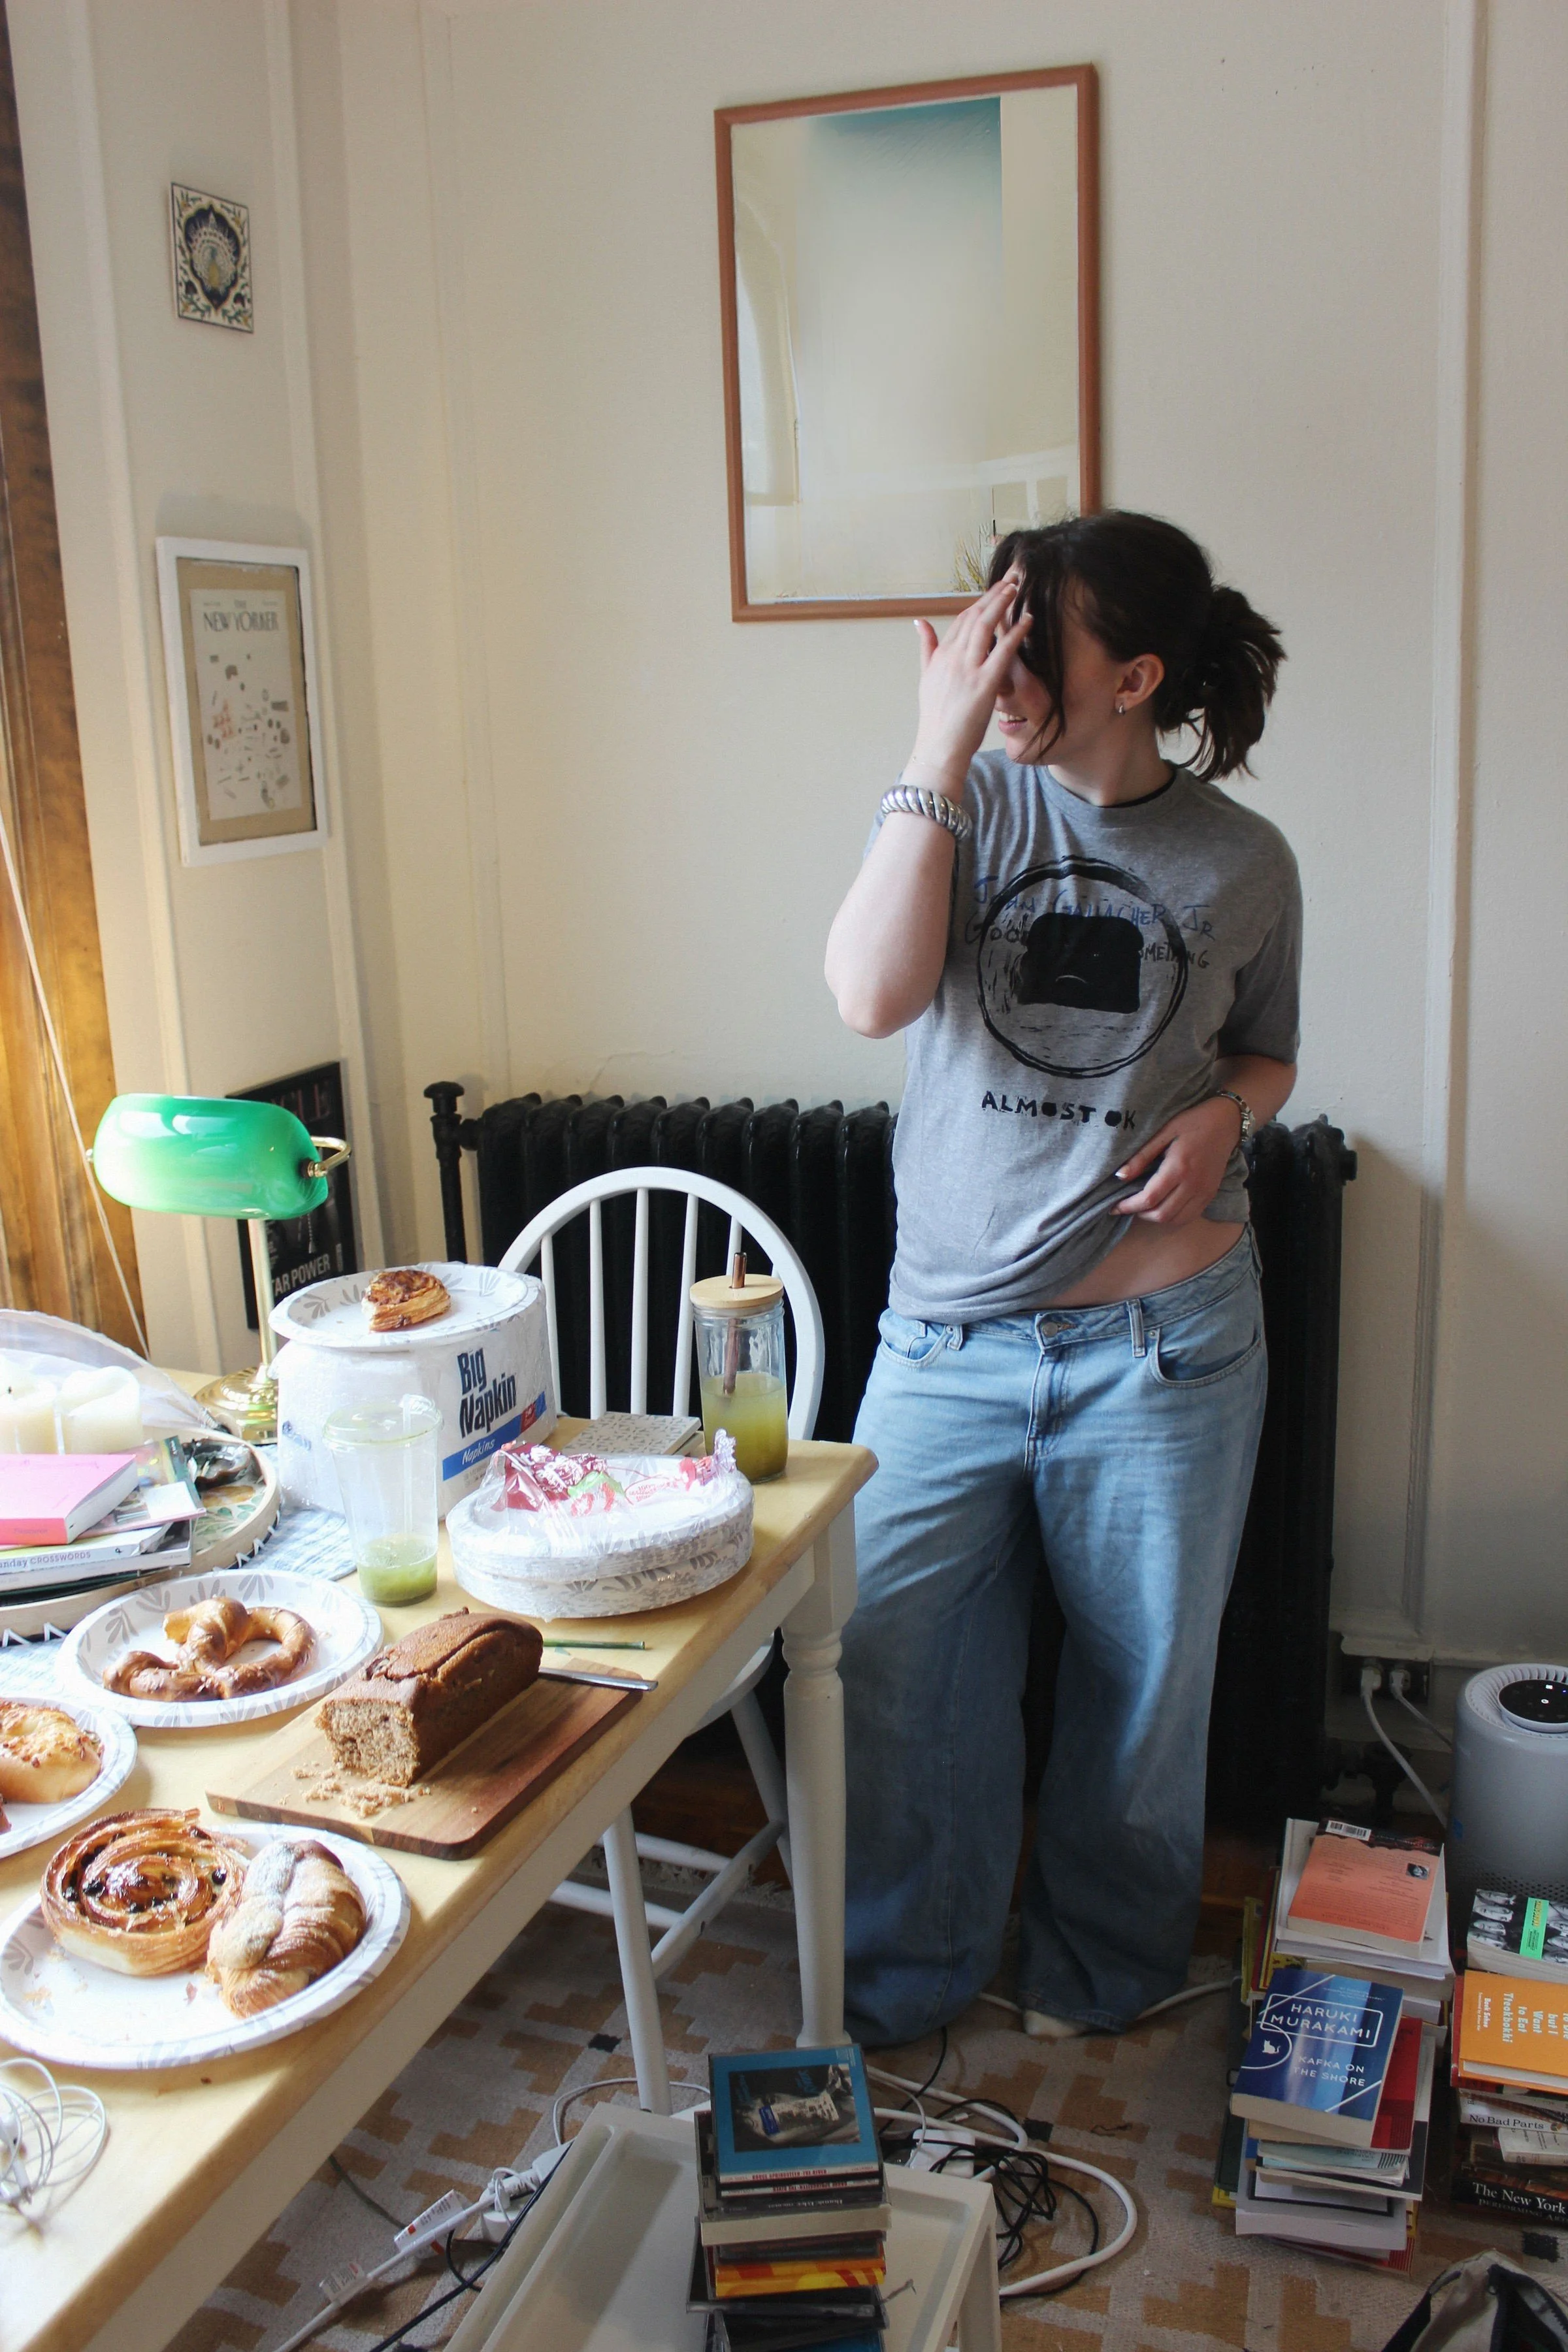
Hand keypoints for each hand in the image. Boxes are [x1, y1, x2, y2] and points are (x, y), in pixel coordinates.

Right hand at [909, 575, 1030, 780]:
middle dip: (994, 594)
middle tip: (1011, 577)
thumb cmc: (936, 718)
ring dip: (1003, 603)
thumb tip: (920, 622)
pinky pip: (1003, 652)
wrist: (938, 747)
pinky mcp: (984, 684)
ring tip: (1018, 588)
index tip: (995, 589)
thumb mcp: (926, 678)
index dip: (980, 602)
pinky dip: (1016, 633)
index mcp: (941, 656)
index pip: (962, 620)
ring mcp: (968, 669)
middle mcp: (953, 657)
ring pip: (986, 626)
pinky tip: (1028, 620)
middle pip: (975, 616)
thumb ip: (926, 648)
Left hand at [1113, 1097, 1243, 1226]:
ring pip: (1176, 1220)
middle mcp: (1193, 1184)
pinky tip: (1162, 1206)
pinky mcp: (1210, 1195)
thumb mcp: (1163, 1132)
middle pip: (1162, 1214)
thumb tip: (1120, 1176)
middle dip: (1140, 1214)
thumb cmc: (1192, 1122)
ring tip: (1143, 1207)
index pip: (1150, 1198)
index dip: (1129, 1206)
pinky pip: (1189, 1216)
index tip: (1114, 1207)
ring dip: (1156, 1218)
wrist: (1226, 1122)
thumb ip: (1142, 1156)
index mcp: (1179, 1167)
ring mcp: (1204, 1192)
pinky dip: (1172, 1217)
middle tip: (1127, 1206)